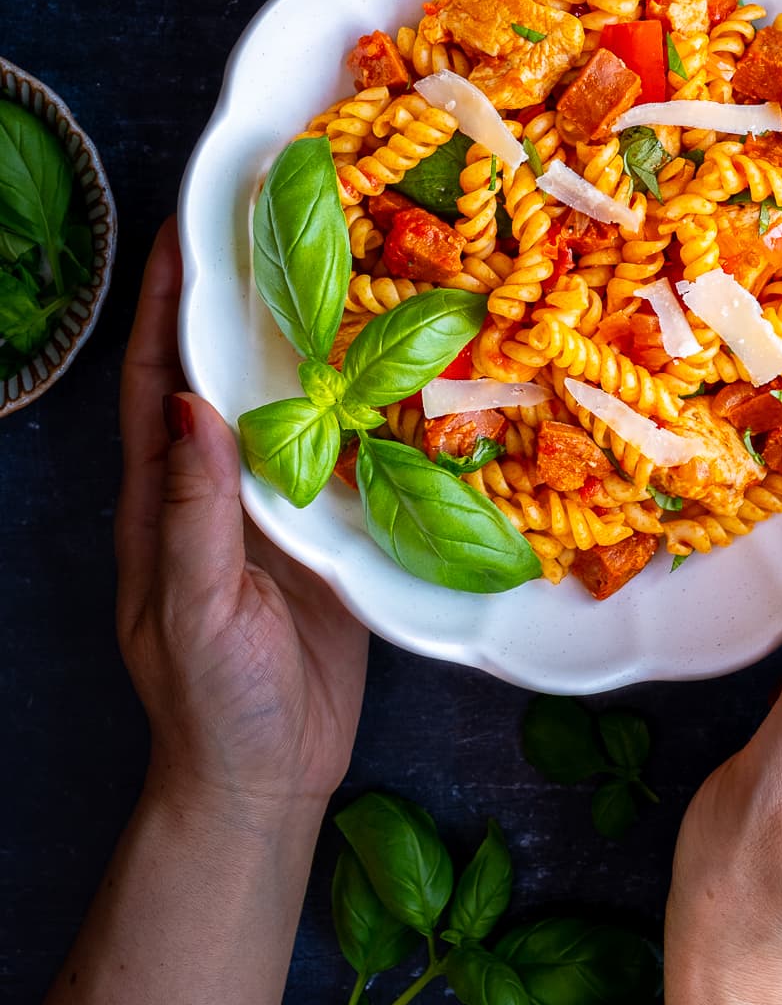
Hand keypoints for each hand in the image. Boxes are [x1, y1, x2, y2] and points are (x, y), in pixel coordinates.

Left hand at [115, 219, 368, 830]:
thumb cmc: (211, 702)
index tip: (182, 232)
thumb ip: (193, 513)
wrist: (268, 776)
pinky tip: (403, 368)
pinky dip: (367, 407)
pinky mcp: (332, 533)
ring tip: (349, 274)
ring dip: (308, 343)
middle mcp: (218, 488)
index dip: (160, 306)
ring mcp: (276, 508)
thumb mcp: (193, 609)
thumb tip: (189, 406)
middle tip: (279, 228)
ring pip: (290, 405)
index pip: (154, 382)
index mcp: (165, 499)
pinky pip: (347, 455)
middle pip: (221, 374)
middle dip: (239, 301)